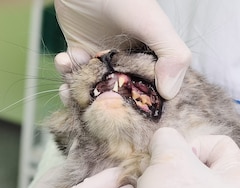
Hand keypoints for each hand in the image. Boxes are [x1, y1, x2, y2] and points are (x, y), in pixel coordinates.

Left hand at [53, 0, 190, 98]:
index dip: (140, 105)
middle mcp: (127, 62)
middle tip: (95, 101)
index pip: (150, 92)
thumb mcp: (154, 24)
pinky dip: (67, 71)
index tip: (126, 112)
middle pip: (118, 95)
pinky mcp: (79, 52)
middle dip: (105, 102)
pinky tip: (66, 59)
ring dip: (80, 90)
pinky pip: (72, 73)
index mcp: (150, 58)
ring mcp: (102, 59)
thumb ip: (173, 55)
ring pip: (93, 88)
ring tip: (72, 87)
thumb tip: (170, 94)